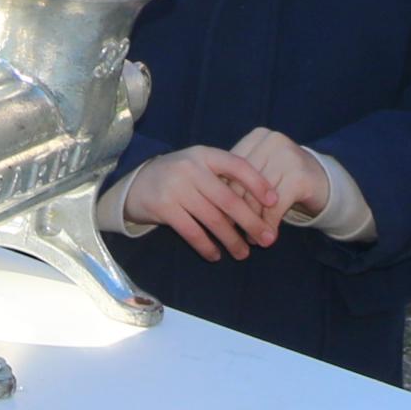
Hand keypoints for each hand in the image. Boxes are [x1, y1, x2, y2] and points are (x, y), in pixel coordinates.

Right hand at [113, 144, 286, 260]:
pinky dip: (207, 246)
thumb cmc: (178, 177)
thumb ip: (222, 179)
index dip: (258, 183)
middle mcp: (191, 168)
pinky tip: (215, 255)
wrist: (136, 183)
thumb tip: (259, 206)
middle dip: (251, 221)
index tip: (275, 201)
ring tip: (243, 254)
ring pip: (213, 219)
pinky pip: (192, 232)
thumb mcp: (198, 167)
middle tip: (267, 239)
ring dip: (231, 240)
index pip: (237, 165)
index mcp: (204, 155)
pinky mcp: (163, 207)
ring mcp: (176, 187)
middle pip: (228, 199)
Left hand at [229, 127, 373, 239]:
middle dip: (235, 210)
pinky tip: (268, 236)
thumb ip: (238, 179)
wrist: (325, 183)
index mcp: (258, 136)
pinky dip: (269, 224)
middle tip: (230, 232)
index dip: (222, 192)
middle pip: (242, 181)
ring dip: (252, 222)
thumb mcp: (261, 171)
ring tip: (249, 238)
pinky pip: (275, 206)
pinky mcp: (300, 176)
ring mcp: (288, 156)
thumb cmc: (284, 179)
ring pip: (257, 196)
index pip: (230, 166)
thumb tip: (210, 203)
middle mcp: (273, 141)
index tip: (215, 214)